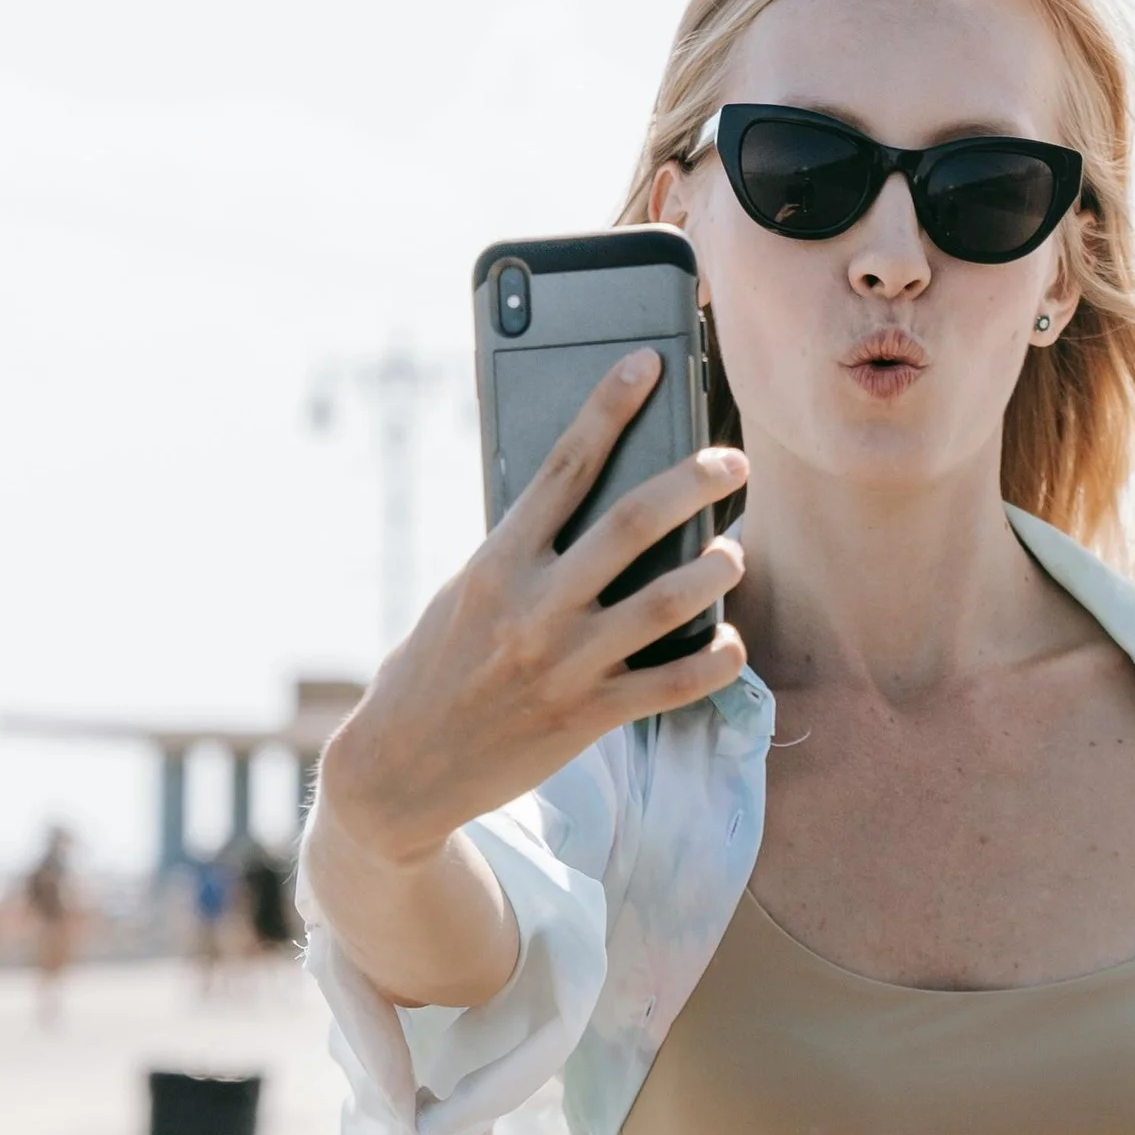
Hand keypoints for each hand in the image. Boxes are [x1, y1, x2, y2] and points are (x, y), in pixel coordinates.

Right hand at [318, 350, 746, 865]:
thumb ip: (518, 558)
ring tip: (733, 554)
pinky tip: (731, 642)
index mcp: (496, 562)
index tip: (648, 364)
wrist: (401, 770)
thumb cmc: (432, 670)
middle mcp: (534, 606)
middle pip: (632, 523)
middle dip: (694, 482)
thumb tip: (580, 515)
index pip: (563, 465)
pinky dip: (716, 660)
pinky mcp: (587, 718)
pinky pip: (674, 685)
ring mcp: (565, 664)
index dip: (610, 407)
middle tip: (733, 463)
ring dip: (716, 569)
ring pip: (667, 601)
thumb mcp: (461, 597)